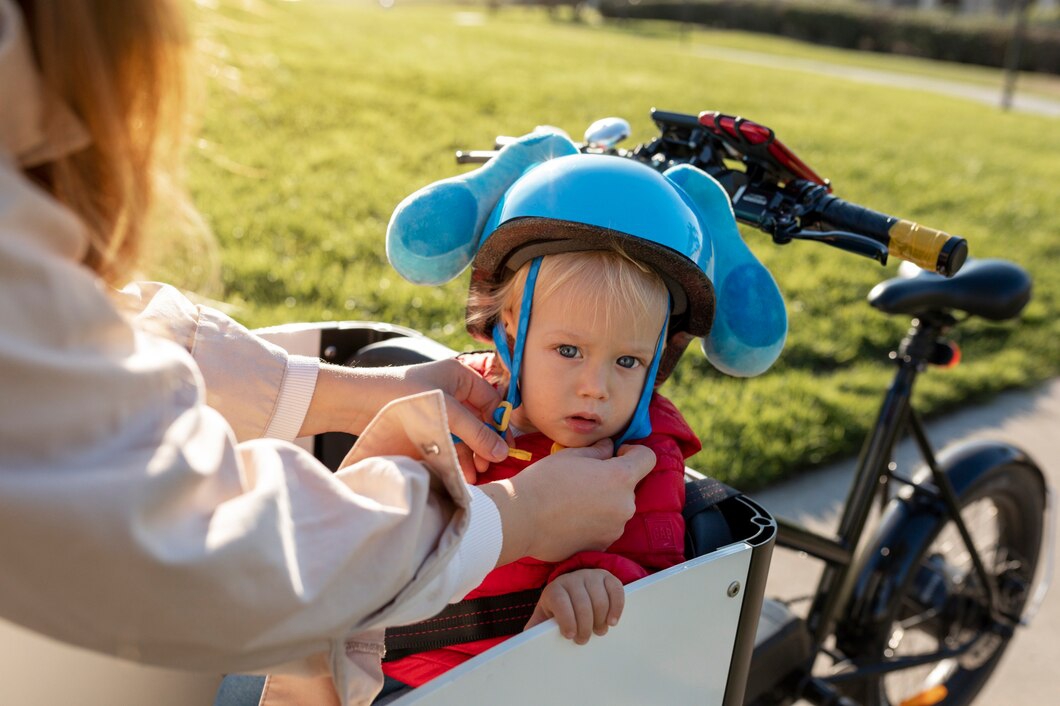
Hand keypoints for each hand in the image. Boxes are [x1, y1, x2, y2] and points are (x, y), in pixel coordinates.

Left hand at [400, 359, 508, 479]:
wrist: (358, 402)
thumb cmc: (404, 395)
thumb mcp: (447, 413)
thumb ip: (476, 433)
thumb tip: (502, 453)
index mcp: (460, 376)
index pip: (491, 401)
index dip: (499, 425)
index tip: (505, 449)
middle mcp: (451, 390)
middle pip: (478, 420)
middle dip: (484, 443)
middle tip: (488, 465)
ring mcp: (437, 408)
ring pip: (462, 433)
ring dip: (469, 454)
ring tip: (473, 474)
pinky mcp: (423, 425)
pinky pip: (446, 440)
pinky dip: (454, 455)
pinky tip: (457, 472)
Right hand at [479, 440, 655, 564]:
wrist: (520, 520)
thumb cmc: (543, 482)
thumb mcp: (571, 455)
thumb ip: (598, 450)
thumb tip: (609, 448)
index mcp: (620, 477)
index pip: (647, 458)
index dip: (633, 452)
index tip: (616, 454)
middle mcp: (625, 505)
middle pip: (629, 486)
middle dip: (613, 480)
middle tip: (584, 478)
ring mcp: (615, 528)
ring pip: (617, 508)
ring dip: (604, 502)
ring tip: (573, 501)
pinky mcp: (602, 545)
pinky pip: (605, 527)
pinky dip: (594, 522)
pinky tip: (570, 519)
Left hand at [525, 569, 623, 644]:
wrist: (573, 588)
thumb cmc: (559, 608)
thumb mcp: (545, 615)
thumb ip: (536, 627)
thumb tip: (526, 642)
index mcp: (555, 588)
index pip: (560, 601)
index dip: (566, 619)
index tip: (570, 635)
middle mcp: (572, 578)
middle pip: (583, 603)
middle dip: (585, 626)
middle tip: (584, 639)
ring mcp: (591, 575)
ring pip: (600, 599)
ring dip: (601, 620)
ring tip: (599, 631)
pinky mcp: (607, 577)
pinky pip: (616, 590)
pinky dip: (616, 607)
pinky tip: (612, 621)